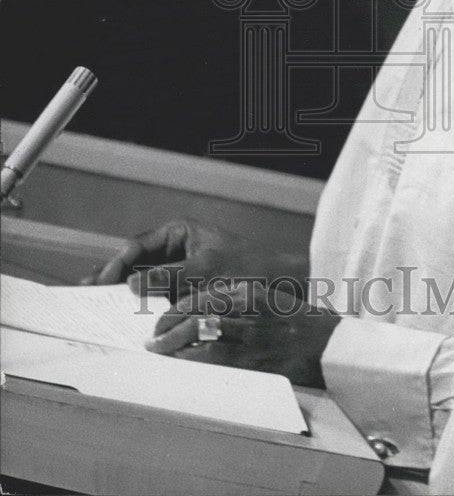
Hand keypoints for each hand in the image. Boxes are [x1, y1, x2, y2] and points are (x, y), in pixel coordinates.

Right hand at [83, 220, 247, 299]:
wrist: (277, 283)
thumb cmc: (245, 269)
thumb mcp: (205, 271)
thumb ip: (168, 277)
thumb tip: (132, 284)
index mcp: (178, 232)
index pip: (138, 245)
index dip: (117, 263)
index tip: (101, 281)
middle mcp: (174, 247)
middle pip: (135, 261)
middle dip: (112, 275)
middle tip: (85, 291)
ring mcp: (176, 268)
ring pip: (141, 278)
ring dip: (121, 290)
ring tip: (94, 301)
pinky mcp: (181, 288)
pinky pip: (155, 293)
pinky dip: (139, 302)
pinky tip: (123, 313)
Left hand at [145, 284, 339, 387]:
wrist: (329, 344)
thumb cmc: (296, 323)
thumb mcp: (268, 300)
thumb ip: (237, 302)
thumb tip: (199, 312)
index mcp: (250, 292)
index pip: (202, 296)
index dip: (177, 308)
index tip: (162, 318)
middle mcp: (248, 310)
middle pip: (196, 314)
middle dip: (169, 326)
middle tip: (152, 337)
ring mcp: (252, 335)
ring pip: (201, 336)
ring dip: (174, 344)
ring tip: (160, 350)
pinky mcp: (255, 359)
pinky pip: (216, 359)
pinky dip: (194, 360)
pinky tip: (183, 363)